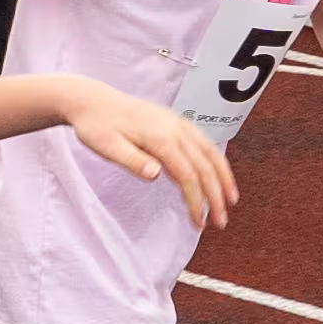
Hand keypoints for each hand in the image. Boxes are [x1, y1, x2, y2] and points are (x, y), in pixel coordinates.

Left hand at [50, 77, 241, 226]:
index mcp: (160, 137)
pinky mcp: (175, 121)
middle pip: (204, 165)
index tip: (199, 222)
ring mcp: (177, 122)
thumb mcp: (107, 147)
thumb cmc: (96, 126)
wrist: (91, 100)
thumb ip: (132, 160)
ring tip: (231, 200)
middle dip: (216, 195)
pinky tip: (218, 173)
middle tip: (221, 222)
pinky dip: (216, 160)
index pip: (187, 174)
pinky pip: (204, 142)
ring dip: (223, 177)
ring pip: (210, 151)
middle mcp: (174, 128)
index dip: (196, 200)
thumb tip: (156, 174)